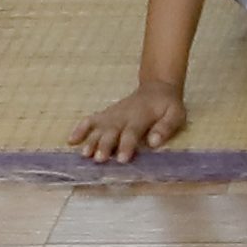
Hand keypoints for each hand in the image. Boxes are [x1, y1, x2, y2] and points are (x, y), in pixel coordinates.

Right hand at [69, 80, 191, 165]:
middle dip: (105, 145)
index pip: (132, 132)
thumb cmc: (167, 105)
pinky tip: (71, 140)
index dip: (127, 145)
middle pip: (111, 131)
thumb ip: (165, 127)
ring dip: (90, 140)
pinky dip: (80, 128)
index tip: (122, 159)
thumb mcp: (175, 114)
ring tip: (84, 154)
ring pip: (99, 127)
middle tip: (99, 159)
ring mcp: (112, 114)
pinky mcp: (105, 114)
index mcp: (141, 116)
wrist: (157, 88)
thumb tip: (154, 142)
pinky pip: (90, 120)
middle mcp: (123, 115)